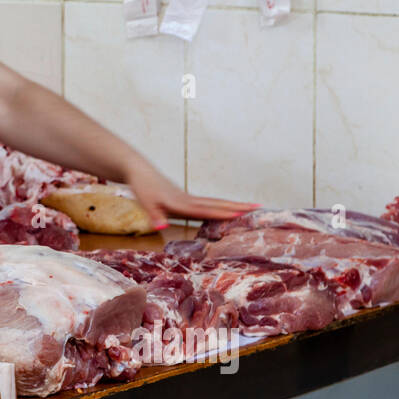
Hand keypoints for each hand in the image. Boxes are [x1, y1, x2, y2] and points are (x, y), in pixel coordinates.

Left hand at [123, 158, 258, 230]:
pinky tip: (228, 210)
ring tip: (251, 207)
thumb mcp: (145, 204)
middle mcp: (189, 200)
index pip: (206, 210)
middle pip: (217, 204)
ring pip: (215, 202)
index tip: (241, 214)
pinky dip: (221, 206)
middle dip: (238, 206)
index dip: (223, 213)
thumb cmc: (142, 188)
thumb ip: (154, 216)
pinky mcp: (186, 198)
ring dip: (233, 204)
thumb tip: (161, 227)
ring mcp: (189, 198)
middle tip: (259, 207)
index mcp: (181, 203)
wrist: (139, 171)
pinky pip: (209, 203)